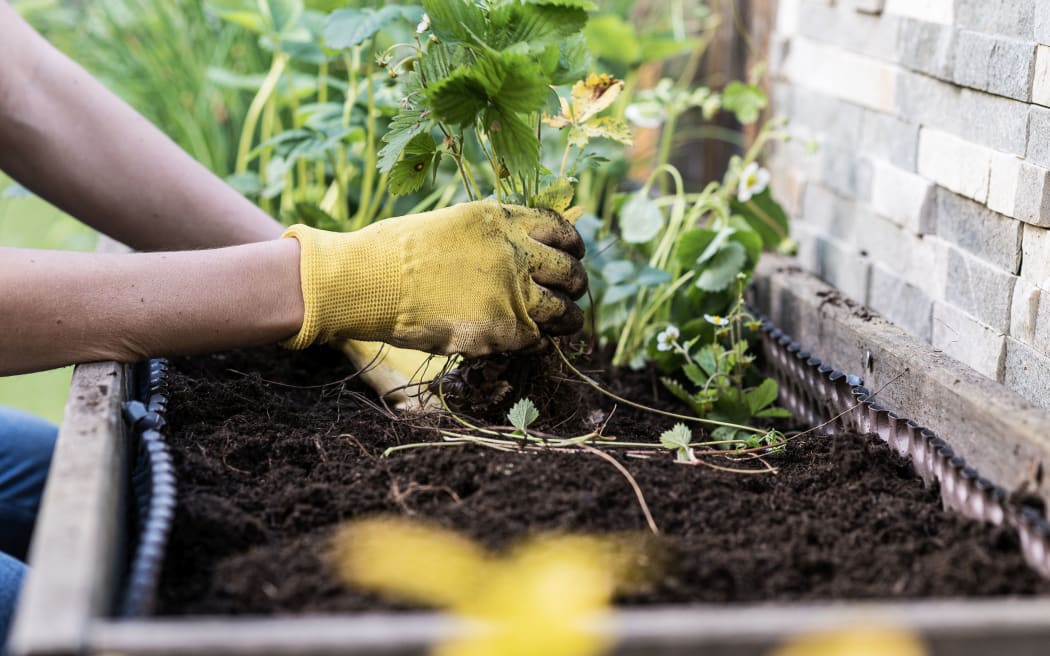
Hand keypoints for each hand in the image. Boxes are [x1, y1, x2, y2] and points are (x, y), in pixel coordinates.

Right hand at [281, 200, 586, 356]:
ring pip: (565, 310)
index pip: (559, 228)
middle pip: (570, 270)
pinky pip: (538, 339)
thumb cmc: (395, 252)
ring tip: (563, 324)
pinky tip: (525, 341)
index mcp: (501, 220)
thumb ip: (490, 238)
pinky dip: (537, 342)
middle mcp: (515, 251)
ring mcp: (512, 291)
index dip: (571, 245)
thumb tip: (516, 251)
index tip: (571, 255)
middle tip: (571, 293)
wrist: (368, 280)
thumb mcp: (451, 225)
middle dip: (575, 284)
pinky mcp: (504, 328)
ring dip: (567, 319)